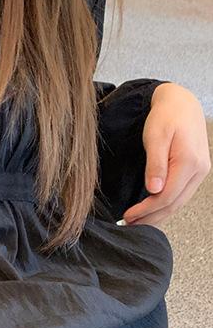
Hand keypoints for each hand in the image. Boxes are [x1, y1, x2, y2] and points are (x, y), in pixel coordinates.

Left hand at [121, 82, 210, 225]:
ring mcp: (200, 172)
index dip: (146, 210)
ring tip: (138, 222)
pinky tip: (152, 211)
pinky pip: (181, 195)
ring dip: (158, 215)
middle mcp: (199, 170)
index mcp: (189, 162)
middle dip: (151, 217)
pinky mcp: (196, 172)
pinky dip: (166, 206)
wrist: (182, 103)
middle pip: (174, 204)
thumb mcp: (156, 136)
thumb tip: (154, 190)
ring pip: (178, 202)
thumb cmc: (166, 116)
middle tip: (129, 225)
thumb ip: (155, 164)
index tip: (128, 216)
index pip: (167, 196)